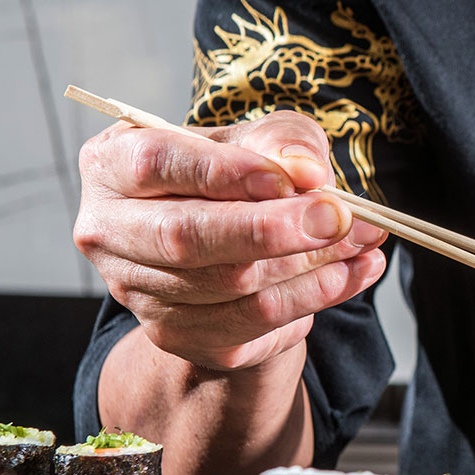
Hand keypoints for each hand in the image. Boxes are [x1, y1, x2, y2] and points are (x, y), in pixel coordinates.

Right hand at [73, 110, 387, 372]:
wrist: (230, 244)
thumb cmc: (237, 175)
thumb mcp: (262, 138)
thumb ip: (283, 142)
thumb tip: (305, 172)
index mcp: (113, 164)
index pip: (158, 165)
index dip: (226, 173)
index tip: (291, 178)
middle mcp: (108, 232)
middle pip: (184, 237)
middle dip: (269, 229)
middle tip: (338, 217)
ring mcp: (136, 291)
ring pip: (227, 285)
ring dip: (309, 265)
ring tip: (365, 240)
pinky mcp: (174, 335)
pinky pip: (251, 323)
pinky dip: (314, 297)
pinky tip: (353, 273)